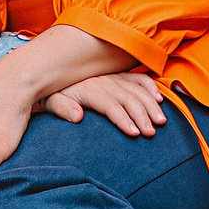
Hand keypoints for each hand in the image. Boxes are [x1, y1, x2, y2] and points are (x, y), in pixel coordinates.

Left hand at [42, 70, 165, 136]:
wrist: (48, 74)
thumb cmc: (50, 94)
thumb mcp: (50, 102)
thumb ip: (62, 109)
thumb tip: (77, 117)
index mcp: (88, 89)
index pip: (111, 105)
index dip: (123, 119)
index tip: (135, 134)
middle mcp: (103, 80)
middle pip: (128, 98)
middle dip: (142, 115)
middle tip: (152, 132)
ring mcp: (111, 76)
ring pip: (137, 89)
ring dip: (150, 104)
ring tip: (161, 121)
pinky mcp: (116, 75)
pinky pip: (137, 78)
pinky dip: (150, 86)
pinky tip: (160, 98)